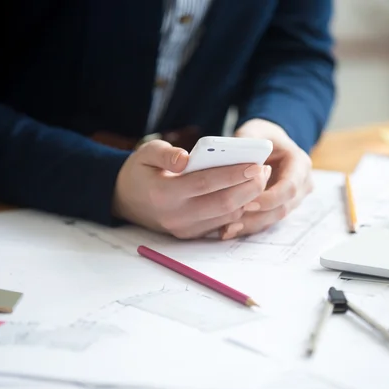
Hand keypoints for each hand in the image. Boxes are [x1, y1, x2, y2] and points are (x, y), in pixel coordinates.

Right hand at [112, 140, 270, 238]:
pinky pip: (222, 224)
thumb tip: (185, 158)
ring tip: (259, 178)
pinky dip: (238, 208)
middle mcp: (176, 216)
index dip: (233, 174)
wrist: (124, 200)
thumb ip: (165, 153)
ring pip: (227, 217)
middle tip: (264, 170)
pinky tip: (246, 192)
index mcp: (164, 194)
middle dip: (249, 187)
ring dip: (248, 198)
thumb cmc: (140, 171)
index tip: (255, 163)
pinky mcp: (191, 235)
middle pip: (223, 204)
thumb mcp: (144, 154)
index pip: (205, 183)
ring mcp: (184, 229)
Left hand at [221, 119, 312, 238]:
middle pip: (283, 207)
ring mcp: (293, 199)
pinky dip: (247, 226)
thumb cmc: (261, 136)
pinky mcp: (279, 208)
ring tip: (226, 229)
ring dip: (250, 225)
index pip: (290, 187)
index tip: (247, 202)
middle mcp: (302, 184)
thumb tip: (231, 154)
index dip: (270, 198)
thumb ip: (246, 141)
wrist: (269, 144)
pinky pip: (265, 221)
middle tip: (231, 222)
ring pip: (273, 218)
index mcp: (300, 163)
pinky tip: (227, 230)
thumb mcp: (253, 132)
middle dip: (257, 216)